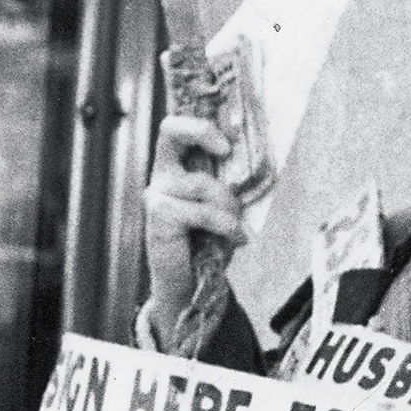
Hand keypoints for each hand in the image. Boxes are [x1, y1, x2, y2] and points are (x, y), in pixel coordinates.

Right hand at [143, 111, 246, 346]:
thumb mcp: (224, 206)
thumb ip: (229, 181)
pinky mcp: (160, 216)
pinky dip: (226, 227)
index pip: (176, 128)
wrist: (191, 285)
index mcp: (175, 167)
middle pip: (170, 130)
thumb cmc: (208, 242)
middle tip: (226, 150)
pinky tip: (238, 240)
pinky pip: (203, 211)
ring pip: (202, 183)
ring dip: (228, 207)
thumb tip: (253, 156)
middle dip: (202, 131)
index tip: (229, 142)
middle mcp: (161, 175)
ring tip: (236, 229)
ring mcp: (157, 194)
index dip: (201, 125)